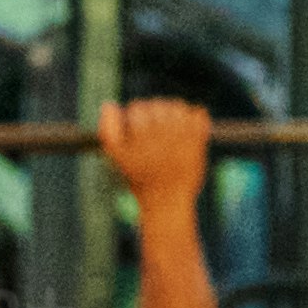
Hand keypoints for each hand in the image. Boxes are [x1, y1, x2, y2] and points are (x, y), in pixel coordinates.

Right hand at [96, 91, 213, 203]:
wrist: (167, 202)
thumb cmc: (139, 180)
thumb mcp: (116, 157)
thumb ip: (108, 130)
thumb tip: (109, 104)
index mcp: (139, 138)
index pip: (138, 108)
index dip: (136, 118)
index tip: (137, 132)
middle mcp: (160, 135)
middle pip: (158, 105)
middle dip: (155, 116)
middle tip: (156, 133)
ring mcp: (182, 137)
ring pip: (178, 107)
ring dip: (174, 115)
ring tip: (170, 132)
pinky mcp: (199, 141)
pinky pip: (198, 114)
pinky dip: (193, 119)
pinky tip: (186, 134)